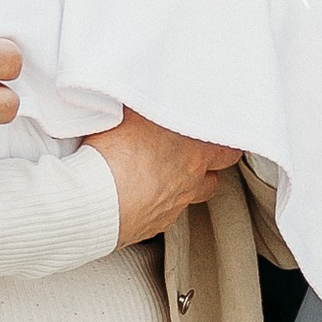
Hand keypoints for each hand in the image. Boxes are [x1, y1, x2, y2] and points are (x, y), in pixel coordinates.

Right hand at [89, 111, 242, 244]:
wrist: (92, 200)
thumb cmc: (114, 155)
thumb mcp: (133, 113)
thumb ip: (148, 106)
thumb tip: (146, 95)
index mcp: (195, 153)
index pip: (228, 149)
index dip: (221, 141)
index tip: (210, 134)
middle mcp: (189, 183)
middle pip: (213, 177)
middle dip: (205, 166)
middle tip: (186, 153)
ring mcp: (171, 208)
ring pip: (188, 198)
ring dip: (181, 187)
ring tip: (161, 174)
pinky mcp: (151, 225)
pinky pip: (162, 213)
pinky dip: (154, 204)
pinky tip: (137, 194)